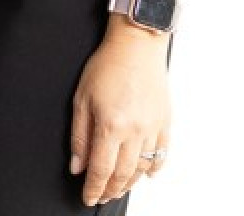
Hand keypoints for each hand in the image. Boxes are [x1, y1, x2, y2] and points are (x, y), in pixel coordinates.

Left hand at [69, 28, 170, 206]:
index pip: (101, 169)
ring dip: (130, 183)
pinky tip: (147, 174)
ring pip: (142, 169)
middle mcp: (134, 132)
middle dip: (110, 190)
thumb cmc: (107, 65)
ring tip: (118, 188)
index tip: (88, 197)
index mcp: (111, 125)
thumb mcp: (81, 97)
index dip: (93, 188)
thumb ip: (79, 135)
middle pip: (123, 174)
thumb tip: (78, 165)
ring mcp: (153, 130)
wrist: (136, 46)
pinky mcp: (165, 124)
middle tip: (101, 196)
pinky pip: (162, 154)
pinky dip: (154, 169)